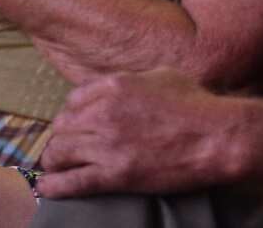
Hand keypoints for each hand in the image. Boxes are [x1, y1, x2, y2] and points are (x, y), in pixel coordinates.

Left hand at [37, 67, 240, 197]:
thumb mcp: (162, 76)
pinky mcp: (114, 174)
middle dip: (62, 138)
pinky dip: (54, 185)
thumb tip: (117, 89)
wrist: (216, 136)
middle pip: (62, 128)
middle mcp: (104, 112)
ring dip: (56, 160)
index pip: (73, 101)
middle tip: (66, 148)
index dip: (72, 115)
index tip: (76, 125)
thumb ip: (132, 80)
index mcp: (114, 86)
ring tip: (57, 166)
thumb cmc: (195, 105)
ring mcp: (107, 144)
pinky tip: (47, 186)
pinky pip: (71, 182)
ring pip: (59, 153)